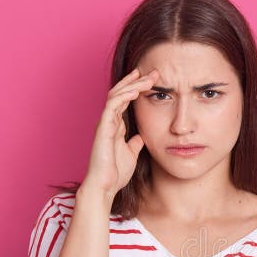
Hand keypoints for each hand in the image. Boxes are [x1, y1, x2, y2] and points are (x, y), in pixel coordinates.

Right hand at [81, 68, 158, 197]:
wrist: (105, 186)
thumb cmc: (116, 172)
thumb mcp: (131, 154)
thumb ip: (135, 143)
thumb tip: (141, 136)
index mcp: (116, 125)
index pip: (126, 100)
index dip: (137, 87)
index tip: (152, 79)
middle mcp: (109, 121)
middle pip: (122, 93)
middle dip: (136, 80)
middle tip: (152, 71)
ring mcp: (105, 123)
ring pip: (117, 95)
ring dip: (132, 84)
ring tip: (147, 76)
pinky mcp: (103, 128)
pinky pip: (112, 106)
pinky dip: (124, 96)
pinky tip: (135, 90)